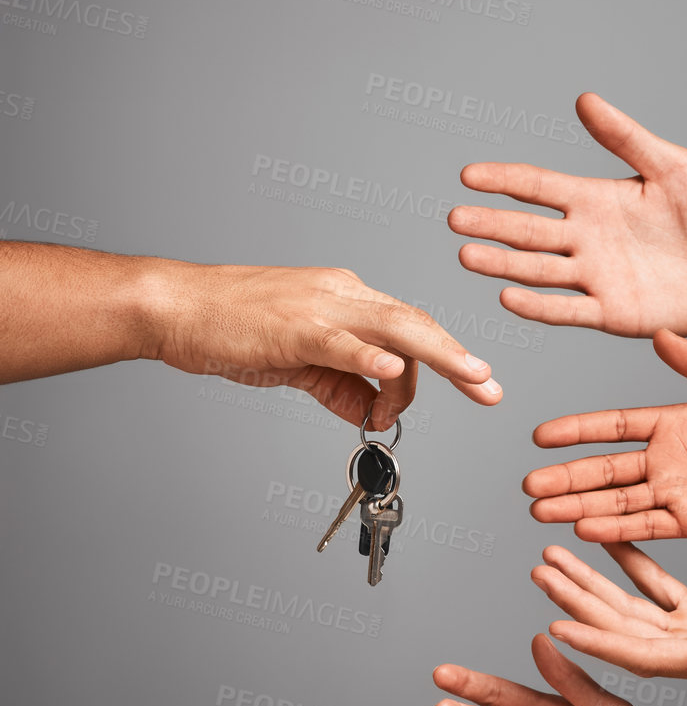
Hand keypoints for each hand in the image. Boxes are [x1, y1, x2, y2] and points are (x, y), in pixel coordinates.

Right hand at [149, 262, 502, 429]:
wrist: (176, 307)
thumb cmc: (231, 328)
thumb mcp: (298, 361)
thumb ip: (340, 385)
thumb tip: (374, 412)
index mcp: (346, 297)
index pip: (409, 328)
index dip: (446, 358)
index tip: (476, 384)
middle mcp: (342, 294)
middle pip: (417, 325)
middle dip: (461, 358)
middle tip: (492, 388)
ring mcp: (319, 307)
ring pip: (394, 328)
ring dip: (440, 355)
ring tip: (473, 378)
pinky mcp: (293, 327)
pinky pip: (341, 342)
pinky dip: (370, 358)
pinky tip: (393, 373)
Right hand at [449, 92, 686, 335]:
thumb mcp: (671, 164)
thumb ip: (625, 137)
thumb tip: (584, 100)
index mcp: (597, 199)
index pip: (538, 188)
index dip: (504, 181)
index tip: (468, 175)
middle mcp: (588, 238)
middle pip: (528, 229)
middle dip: (491, 223)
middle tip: (454, 217)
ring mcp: (596, 277)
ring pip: (538, 269)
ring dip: (503, 263)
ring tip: (468, 254)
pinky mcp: (611, 312)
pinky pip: (566, 311)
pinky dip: (538, 307)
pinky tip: (509, 298)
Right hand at [524, 329, 686, 540]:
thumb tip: (662, 335)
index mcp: (677, 420)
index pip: (614, 426)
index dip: (577, 431)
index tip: (540, 436)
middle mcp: (670, 458)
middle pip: (605, 469)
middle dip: (566, 477)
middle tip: (529, 485)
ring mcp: (681, 492)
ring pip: (618, 501)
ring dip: (580, 507)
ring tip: (542, 511)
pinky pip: (649, 527)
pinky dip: (617, 530)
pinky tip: (586, 531)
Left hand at [532, 543, 686, 681]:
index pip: (639, 654)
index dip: (597, 643)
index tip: (555, 628)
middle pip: (621, 629)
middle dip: (577, 602)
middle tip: (538, 572)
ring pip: (630, 607)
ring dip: (592, 583)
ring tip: (552, 556)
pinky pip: (656, 587)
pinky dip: (630, 564)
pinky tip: (605, 540)